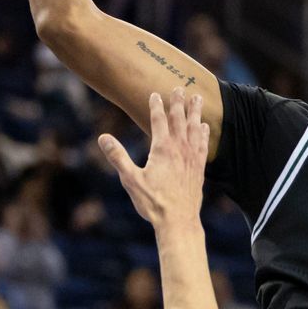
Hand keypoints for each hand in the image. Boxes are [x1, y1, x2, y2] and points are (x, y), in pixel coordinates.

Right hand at [99, 89, 208, 229]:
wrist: (178, 220)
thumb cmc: (153, 202)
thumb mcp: (130, 180)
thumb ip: (117, 157)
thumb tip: (103, 138)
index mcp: (162, 148)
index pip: (159, 120)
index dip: (156, 106)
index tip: (154, 94)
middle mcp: (179, 149)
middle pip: (179, 119)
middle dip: (178, 102)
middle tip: (178, 88)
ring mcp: (192, 157)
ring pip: (194, 128)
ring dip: (195, 112)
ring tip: (197, 98)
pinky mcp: (199, 167)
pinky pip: (203, 144)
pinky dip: (203, 132)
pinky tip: (204, 127)